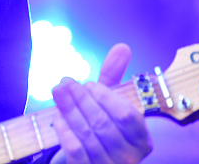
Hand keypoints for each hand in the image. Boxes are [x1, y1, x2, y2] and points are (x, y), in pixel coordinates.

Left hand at [49, 43, 151, 163]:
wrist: (96, 160)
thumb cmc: (105, 124)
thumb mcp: (110, 102)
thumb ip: (114, 76)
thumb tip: (122, 46)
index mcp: (141, 139)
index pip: (126, 115)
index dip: (106, 97)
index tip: (89, 84)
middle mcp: (130, 156)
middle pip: (103, 123)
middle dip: (81, 99)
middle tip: (65, 82)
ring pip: (87, 135)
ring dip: (69, 110)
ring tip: (57, 92)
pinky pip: (75, 151)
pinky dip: (65, 132)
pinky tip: (57, 117)